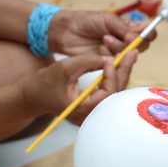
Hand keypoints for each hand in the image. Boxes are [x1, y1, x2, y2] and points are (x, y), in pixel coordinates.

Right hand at [20, 51, 137, 124]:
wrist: (34, 96)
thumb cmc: (45, 83)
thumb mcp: (64, 68)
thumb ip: (87, 62)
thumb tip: (109, 58)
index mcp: (84, 109)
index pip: (107, 92)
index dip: (112, 74)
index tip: (110, 59)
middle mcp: (92, 114)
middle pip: (116, 92)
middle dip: (124, 70)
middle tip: (133, 52)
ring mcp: (94, 112)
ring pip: (115, 92)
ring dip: (122, 72)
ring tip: (130, 55)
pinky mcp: (94, 107)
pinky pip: (109, 92)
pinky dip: (115, 77)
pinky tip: (120, 64)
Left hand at [47, 10, 155, 56]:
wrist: (66, 31)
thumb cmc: (86, 21)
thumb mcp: (107, 19)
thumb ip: (123, 27)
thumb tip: (139, 34)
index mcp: (129, 28)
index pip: (147, 33)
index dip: (148, 34)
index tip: (140, 33)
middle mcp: (126, 41)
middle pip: (141, 47)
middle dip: (133, 42)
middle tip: (125, 38)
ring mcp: (117, 53)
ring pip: (129, 55)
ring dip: (119, 47)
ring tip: (105, 38)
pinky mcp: (108, 63)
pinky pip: (118, 64)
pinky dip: (113, 57)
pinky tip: (103, 48)